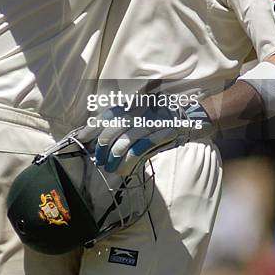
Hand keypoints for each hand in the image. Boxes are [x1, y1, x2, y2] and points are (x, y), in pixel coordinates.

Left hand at [77, 99, 210, 176]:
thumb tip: (102, 136)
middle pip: (113, 129)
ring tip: (110, 168)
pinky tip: (124, 169)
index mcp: (134, 105)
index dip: (91, 128)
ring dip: (115, 157)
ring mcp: (153, 122)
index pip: (107, 116)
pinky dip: (130, 161)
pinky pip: (142, 149)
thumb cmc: (166, 116)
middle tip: (99, 160)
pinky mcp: (164, 133)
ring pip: (126, 140)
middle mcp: (141, 111)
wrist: (195, 114)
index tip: (79, 140)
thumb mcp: (145, 114)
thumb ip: (126, 122)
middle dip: (103, 147)